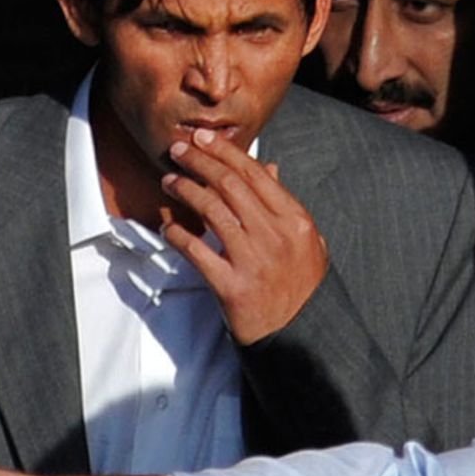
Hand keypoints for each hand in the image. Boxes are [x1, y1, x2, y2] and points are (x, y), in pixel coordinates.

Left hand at [162, 129, 327, 343]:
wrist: (303, 335)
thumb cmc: (302, 286)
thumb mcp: (307, 241)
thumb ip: (285, 205)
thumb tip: (269, 167)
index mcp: (296, 220)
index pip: (255, 173)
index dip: (225, 151)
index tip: (202, 140)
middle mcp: (276, 236)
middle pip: (230, 184)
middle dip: (199, 162)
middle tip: (178, 151)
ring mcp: (254, 261)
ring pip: (211, 210)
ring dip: (185, 190)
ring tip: (169, 181)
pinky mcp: (232, 287)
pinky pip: (196, 252)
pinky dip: (177, 235)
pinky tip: (167, 225)